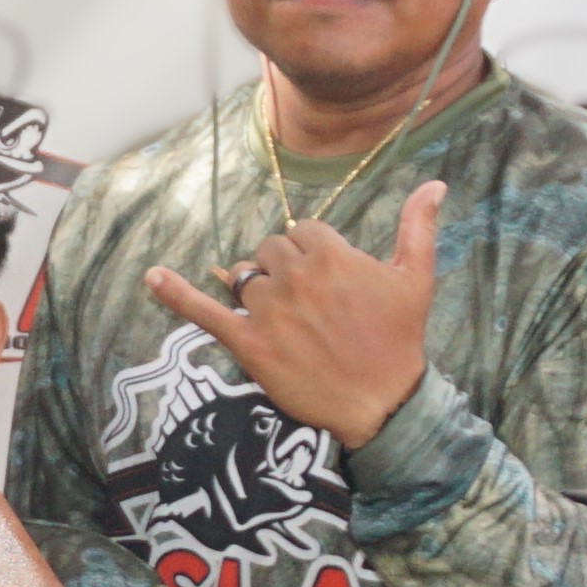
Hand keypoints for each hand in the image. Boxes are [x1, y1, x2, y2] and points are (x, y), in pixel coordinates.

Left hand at [143, 180, 442, 446]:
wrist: (380, 403)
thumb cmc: (399, 340)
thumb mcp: (416, 278)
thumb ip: (418, 226)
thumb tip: (435, 183)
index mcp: (331, 256)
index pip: (301, 231)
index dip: (310, 253)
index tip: (324, 278)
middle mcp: (295, 277)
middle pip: (270, 250)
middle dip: (282, 269)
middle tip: (306, 304)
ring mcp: (269, 310)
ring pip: (244, 277)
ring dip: (255, 288)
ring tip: (280, 315)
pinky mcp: (248, 343)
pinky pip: (204, 311)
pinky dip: (175, 293)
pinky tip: (152, 276)